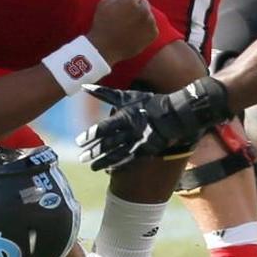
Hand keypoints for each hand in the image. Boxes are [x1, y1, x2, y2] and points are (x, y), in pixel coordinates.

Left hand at [76, 78, 230, 171]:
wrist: (177, 114)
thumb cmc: (149, 103)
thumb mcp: (127, 96)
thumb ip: (104, 94)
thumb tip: (84, 86)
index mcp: (125, 117)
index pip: (104, 128)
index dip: (91, 136)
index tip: (79, 141)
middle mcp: (131, 131)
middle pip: (109, 144)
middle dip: (94, 152)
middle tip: (81, 157)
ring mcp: (140, 142)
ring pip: (118, 155)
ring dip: (103, 162)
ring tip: (91, 167)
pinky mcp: (147, 150)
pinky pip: (130, 160)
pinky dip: (118, 165)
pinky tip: (108, 170)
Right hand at [85, 0, 156, 63]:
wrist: (105, 48)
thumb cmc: (102, 24)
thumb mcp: (103, 3)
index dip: (128, 0)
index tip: (121, 8)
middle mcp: (143, 9)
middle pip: (144, 3)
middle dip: (137, 8)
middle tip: (126, 18)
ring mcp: (150, 21)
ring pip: (148, 15)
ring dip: (141, 19)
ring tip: (129, 27)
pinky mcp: (153, 33)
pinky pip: (151, 27)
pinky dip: (145, 30)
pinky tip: (134, 34)